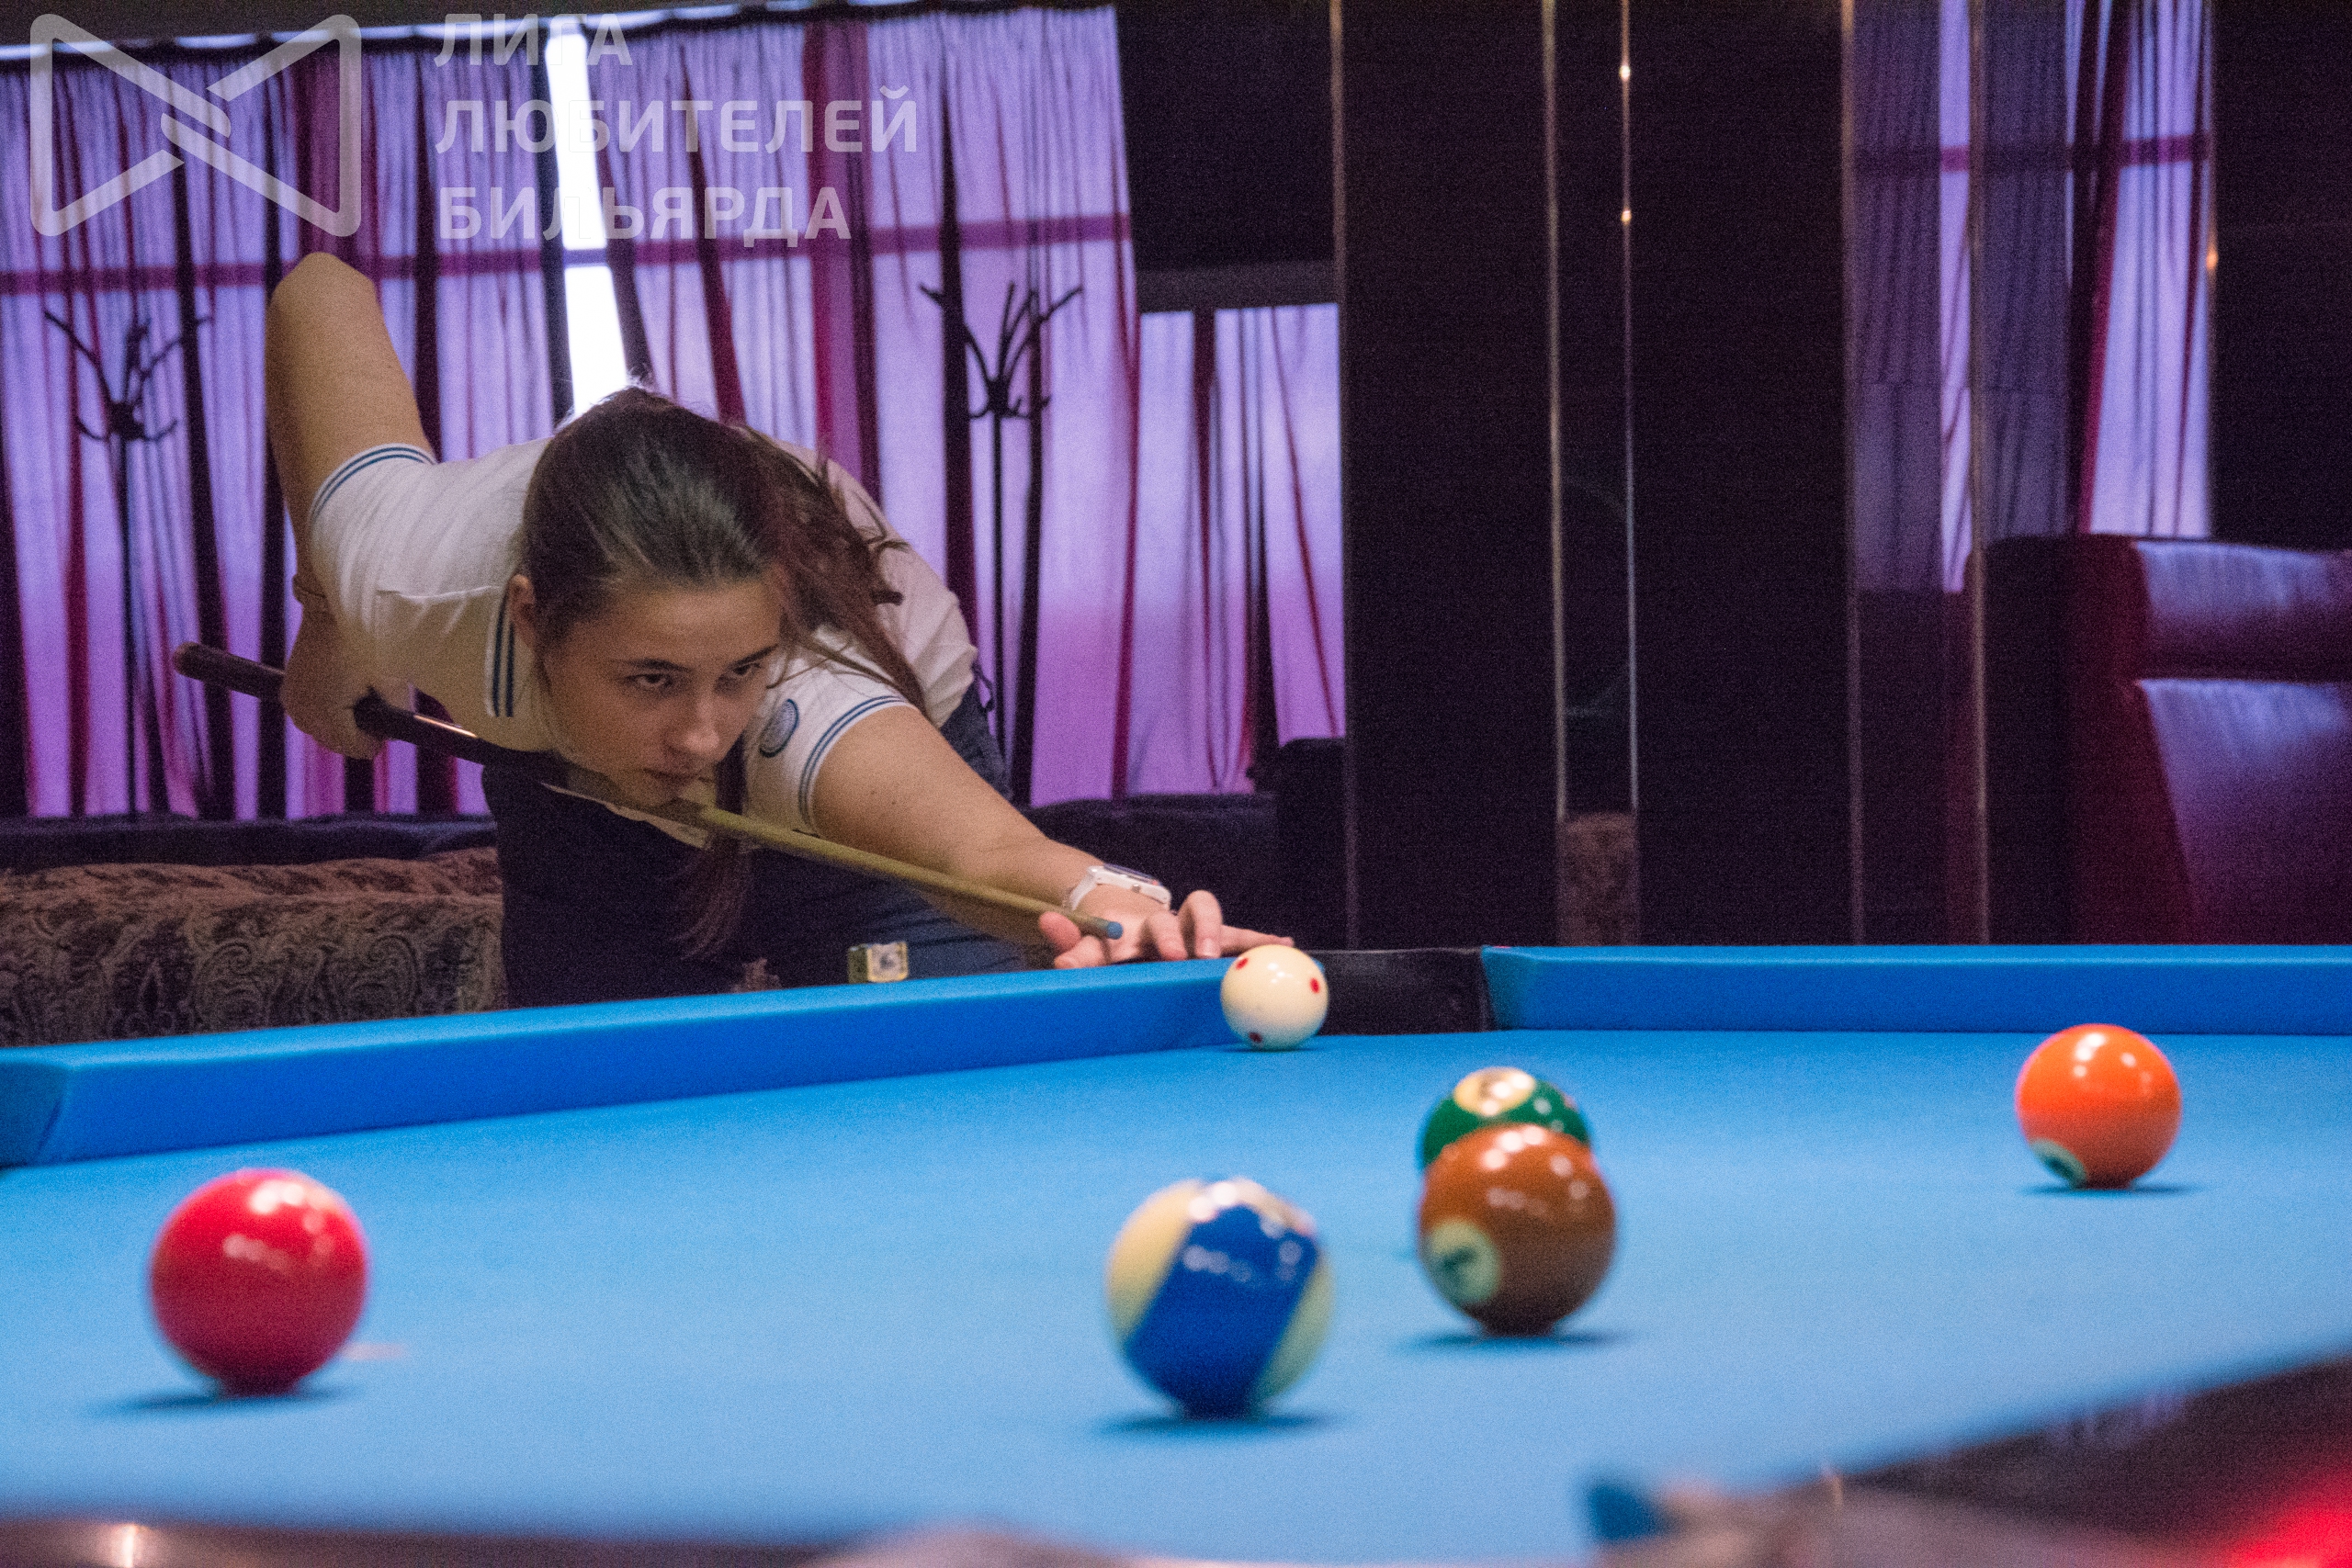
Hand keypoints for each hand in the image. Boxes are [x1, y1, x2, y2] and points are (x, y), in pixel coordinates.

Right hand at [282, 609, 383, 760]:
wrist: (331, 609)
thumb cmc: (364, 641)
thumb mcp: (389, 678)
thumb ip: (396, 711)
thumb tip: (395, 732)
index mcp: (327, 712)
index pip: (353, 747)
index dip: (374, 742)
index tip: (388, 730)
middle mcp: (303, 712)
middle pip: (334, 742)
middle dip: (356, 735)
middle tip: (378, 719)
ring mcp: (292, 701)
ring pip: (319, 730)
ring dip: (339, 726)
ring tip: (360, 706)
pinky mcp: (289, 688)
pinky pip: (308, 714)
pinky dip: (324, 712)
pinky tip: (341, 698)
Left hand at [1039, 887, 1290, 968]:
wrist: (1126, 922)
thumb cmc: (1107, 946)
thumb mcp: (1083, 948)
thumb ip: (1070, 943)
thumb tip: (1048, 922)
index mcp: (1124, 927)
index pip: (1118, 931)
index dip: (1113, 947)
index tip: (1117, 958)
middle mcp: (1159, 922)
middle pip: (1170, 919)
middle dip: (1174, 934)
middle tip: (1177, 954)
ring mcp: (1187, 929)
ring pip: (1205, 915)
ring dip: (1216, 931)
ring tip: (1222, 952)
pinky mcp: (1212, 939)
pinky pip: (1238, 937)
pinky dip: (1259, 940)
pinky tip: (1285, 945)